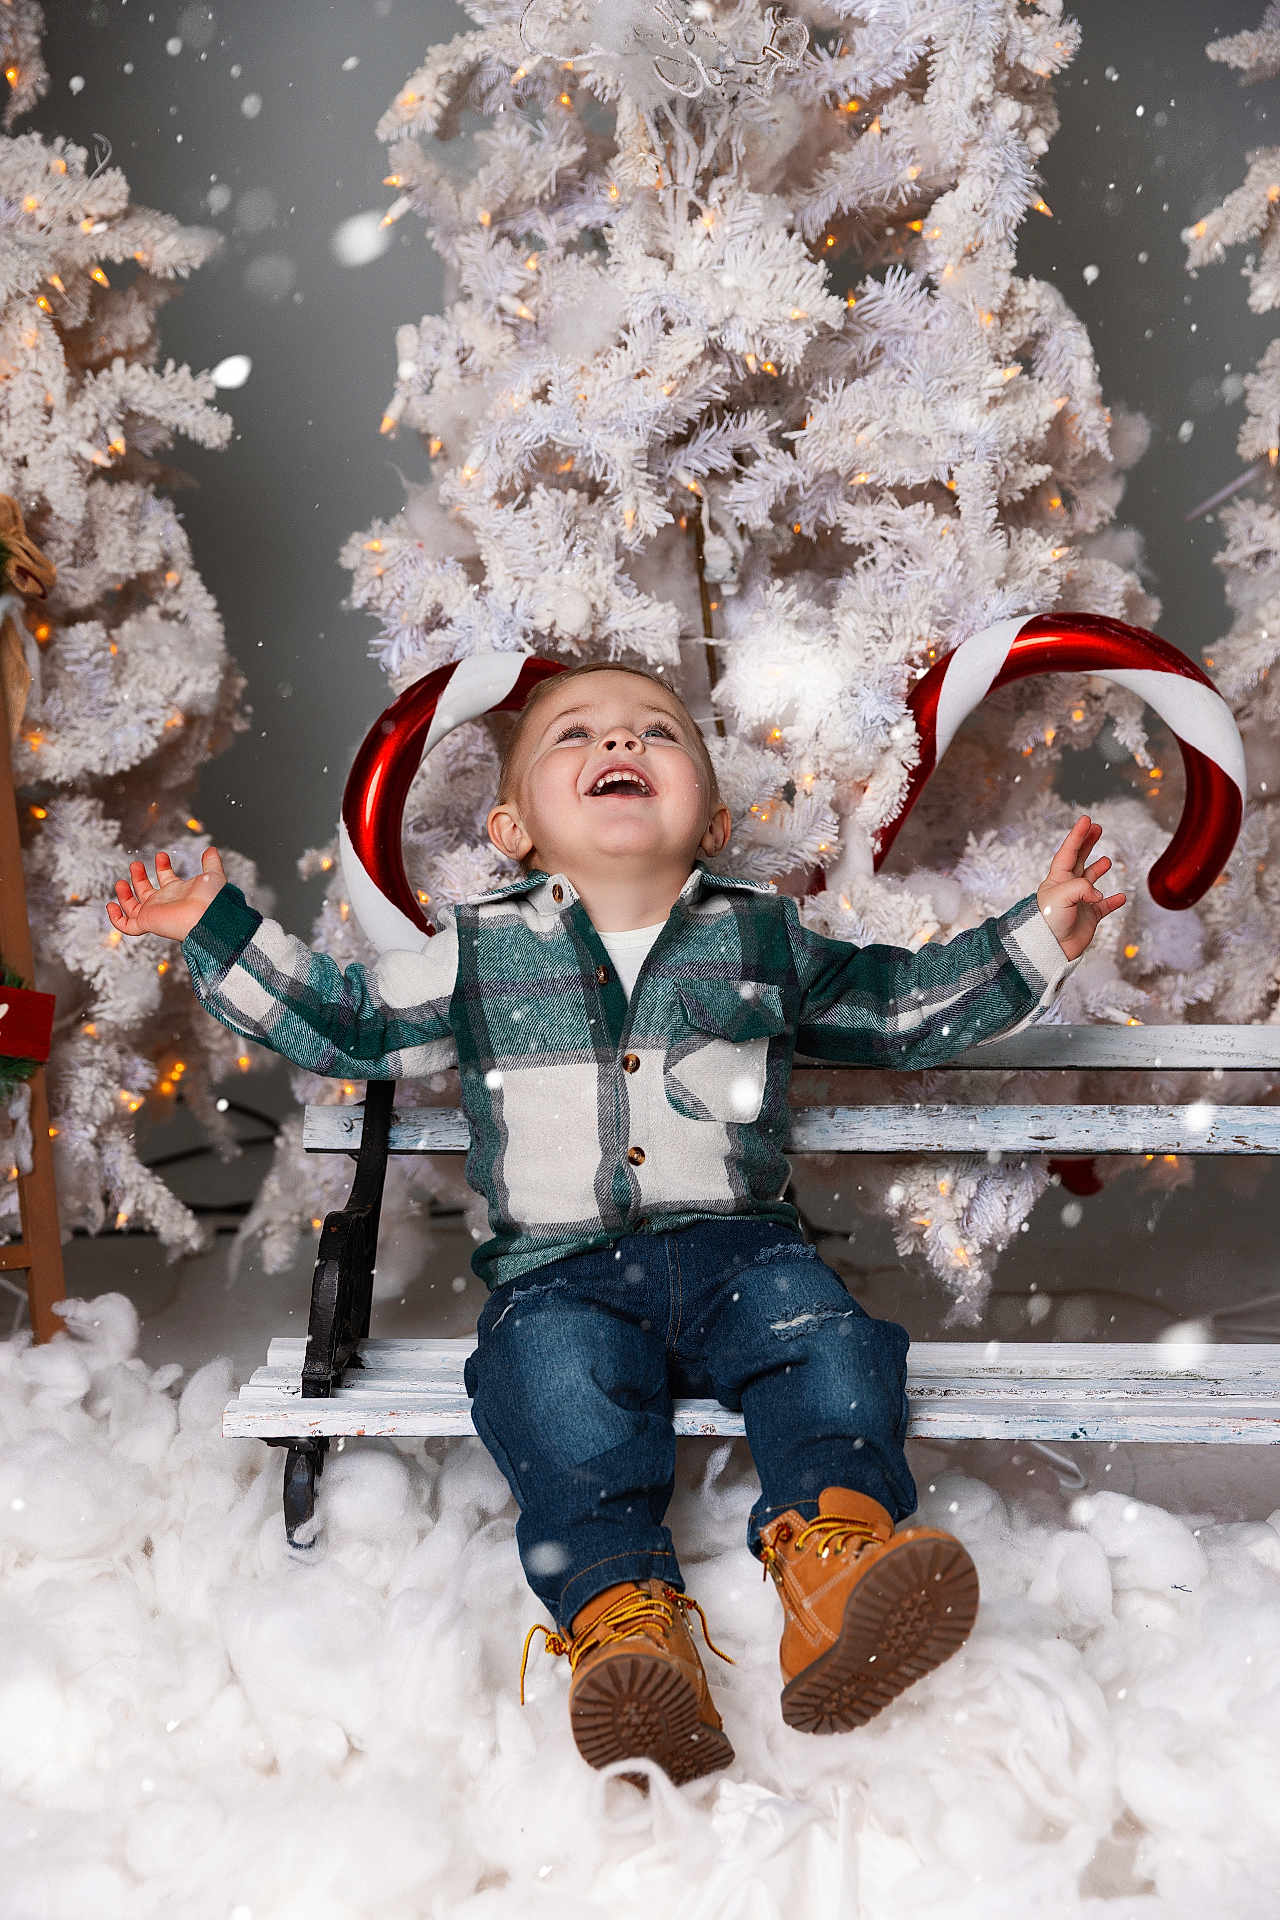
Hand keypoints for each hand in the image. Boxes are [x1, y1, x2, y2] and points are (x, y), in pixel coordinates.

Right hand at [106, 845, 227, 943]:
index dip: (162, 866)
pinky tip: (111, 905)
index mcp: (179, 892)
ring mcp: (154, 913)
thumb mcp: (213, 875)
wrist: (207, 917)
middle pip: (146, 891)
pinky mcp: (146, 922)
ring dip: (124, 894)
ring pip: (132, 907)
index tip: (162, 855)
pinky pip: (126, 925)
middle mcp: (165, 903)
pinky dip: (116, 918)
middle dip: (139, 877)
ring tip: (120, 881)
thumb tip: (212, 850)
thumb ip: (211, 862)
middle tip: (136, 864)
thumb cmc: (211, 900)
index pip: (166, 879)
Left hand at [1036, 816, 1124, 960]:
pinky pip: (1104, 906)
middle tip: (1097, 828)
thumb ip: (1082, 888)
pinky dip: (1113, 901)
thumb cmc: (1048, 921)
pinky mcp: (1089, 917)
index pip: (1068, 852)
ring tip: (1106, 861)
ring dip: (1098, 869)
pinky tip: (1121, 897)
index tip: (1086, 820)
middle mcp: (1068, 888)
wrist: (1050, 948)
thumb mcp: (1061, 897)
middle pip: (1079, 860)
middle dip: (1087, 843)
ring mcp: (1079, 902)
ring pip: (1091, 880)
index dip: (1077, 835)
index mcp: (1057, 879)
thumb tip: (1099, 894)